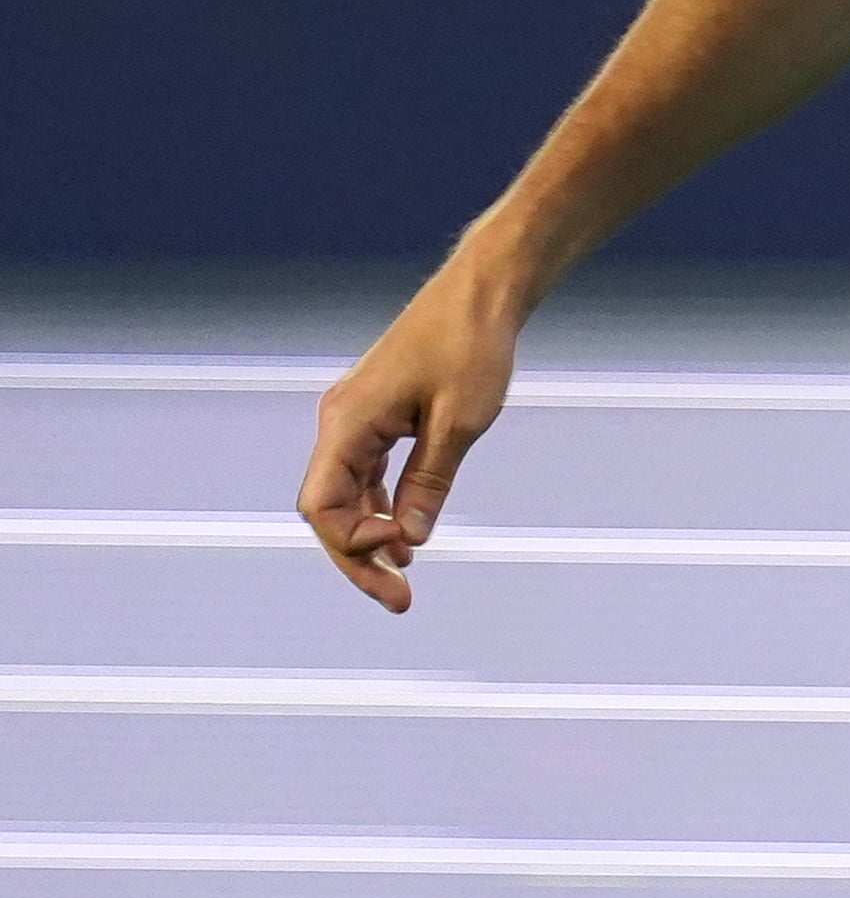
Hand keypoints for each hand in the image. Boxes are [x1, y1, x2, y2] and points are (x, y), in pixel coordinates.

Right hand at [295, 256, 522, 611]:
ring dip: (369, 538)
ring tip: (403, 580)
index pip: (321, 506)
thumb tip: (410, 539)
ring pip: (345, 496)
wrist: (480, 296)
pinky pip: (365, 475)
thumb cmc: (471, 348)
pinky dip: (381, 509)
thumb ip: (430, 482)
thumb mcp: (459, 423)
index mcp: (349, 422)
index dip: (352, 544)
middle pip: (328, 509)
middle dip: (358, 557)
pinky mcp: (376, 418)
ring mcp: (355, 420)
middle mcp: (340, 422)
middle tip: (400, 600)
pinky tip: (406, 539)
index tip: (404, 554)